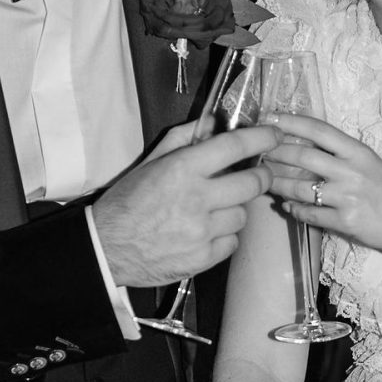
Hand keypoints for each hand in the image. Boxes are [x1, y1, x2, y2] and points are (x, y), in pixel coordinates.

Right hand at [93, 123, 277, 287]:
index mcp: (182, 169)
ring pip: (243, 215)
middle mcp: (196, 199)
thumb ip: (184, 138)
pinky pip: (232, 242)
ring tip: (214, 210)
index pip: (236, 146)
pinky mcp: (203, 258)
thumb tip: (215, 122)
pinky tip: (206, 232)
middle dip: (261, 176)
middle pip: (253, 183)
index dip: (262, 138)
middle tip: (257, 175)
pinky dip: (224, 236)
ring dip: (235, 210)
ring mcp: (202, 231)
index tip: (274, 135)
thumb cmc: (127, 202)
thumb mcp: (151, 162)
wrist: (107, 248)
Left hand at [265, 114, 381, 262]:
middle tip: (257, 153)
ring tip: (266, 182)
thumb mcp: (371, 165)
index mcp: (358, 152)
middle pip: (302, 156)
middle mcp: (351, 170)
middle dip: (274, 153)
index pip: (318, 130)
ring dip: (278, 184)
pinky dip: (294, 210)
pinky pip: (308, 214)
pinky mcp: (345, 222)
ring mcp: (347, 197)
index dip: (290, 122)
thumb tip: (303, 149)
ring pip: (299, 188)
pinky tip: (289, 207)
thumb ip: (341, 156)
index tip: (268, 118)